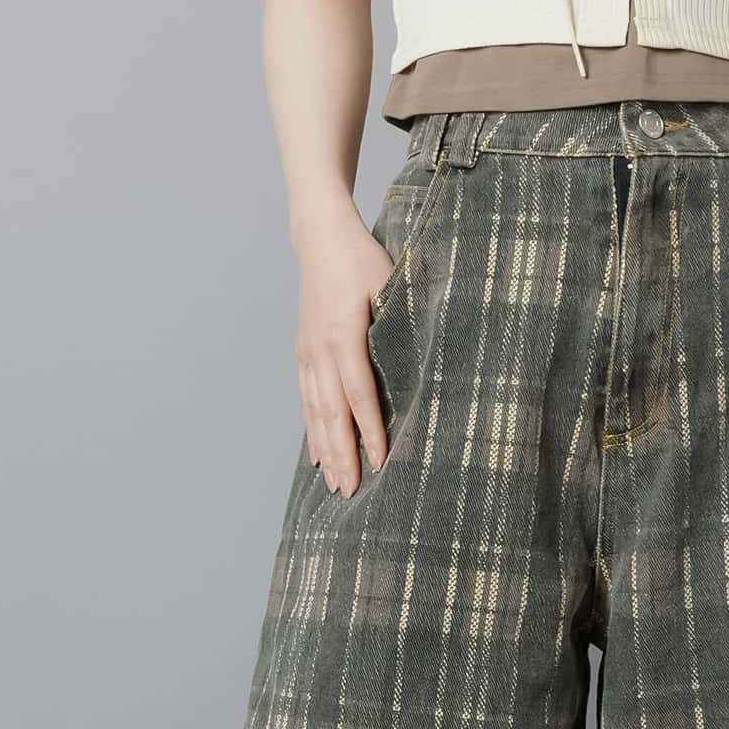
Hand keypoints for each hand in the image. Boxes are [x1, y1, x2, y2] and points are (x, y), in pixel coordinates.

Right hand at [293, 202, 396, 495]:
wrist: (319, 237)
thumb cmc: (362, 258)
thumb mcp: (389, 283)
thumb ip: (401, 324)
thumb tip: (426, 364)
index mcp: (344, 334)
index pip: (359, 393)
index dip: (370, 431)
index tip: (380, 463)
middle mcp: (320, 350)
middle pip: (332, 413)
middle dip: (342, 455)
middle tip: (351, 492)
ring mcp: (308, 354)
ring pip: (315, 413)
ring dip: (326, 452)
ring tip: (335, 485)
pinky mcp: (303, 354)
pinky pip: (306, 401)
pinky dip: (312, 432)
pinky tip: (318, 458)